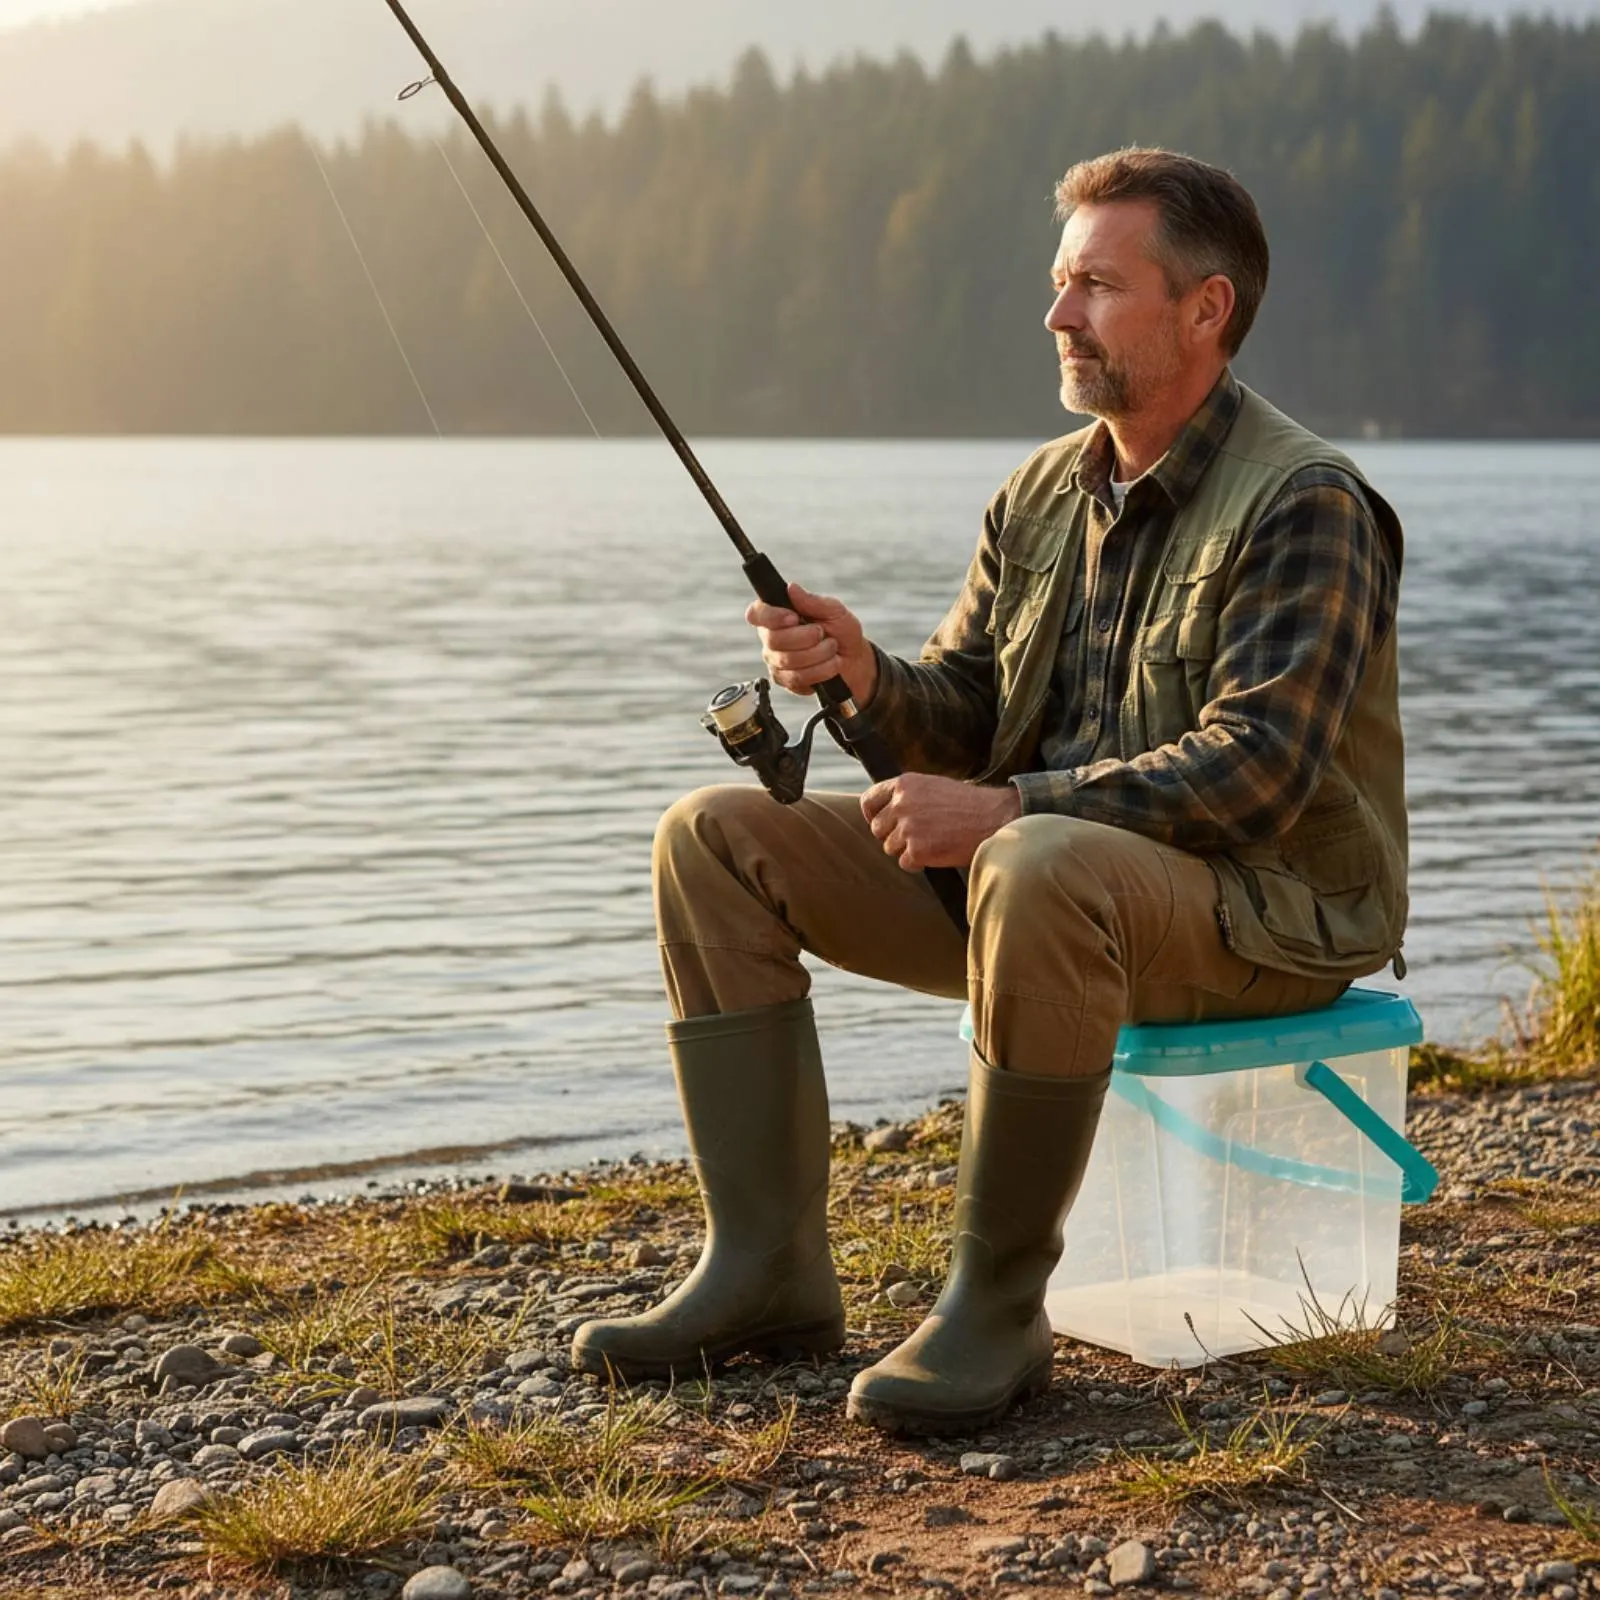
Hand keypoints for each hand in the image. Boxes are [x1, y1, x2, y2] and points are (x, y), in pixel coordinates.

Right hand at [746, 582, 877, 704]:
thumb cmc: (841, 632)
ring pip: (787, 660)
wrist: (855, 661)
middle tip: (823, 633)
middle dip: (806, 637)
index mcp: (778, 616)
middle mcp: (771, 638)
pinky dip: (820, 670)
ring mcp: (776, 661)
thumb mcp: (834, 611)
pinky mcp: (785, 680)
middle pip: (774, 639)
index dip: (771, 616)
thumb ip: (813, 601)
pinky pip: (796, 678)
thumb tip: (792, 588)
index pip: (757, 613)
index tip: (794, 618)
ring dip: (818, 654)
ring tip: (831, 648)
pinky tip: (830, 664)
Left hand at [861, 774, 1022, 870]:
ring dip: (907, 850)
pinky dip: (918, 864)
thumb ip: (908, 796)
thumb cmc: (968, 804)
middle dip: (893, 836)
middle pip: (878, 829)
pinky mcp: (917, 849)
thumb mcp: (933, 787)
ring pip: (890, 848)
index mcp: (904, 784)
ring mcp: (908, 827)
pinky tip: (937, 854)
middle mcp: (902, 803)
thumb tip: (887, 812)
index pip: (869, 800)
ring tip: (933, 842)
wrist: (994, 819)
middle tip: (917, 837)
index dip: (872, 815)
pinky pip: (905, 863)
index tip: (881, 824)